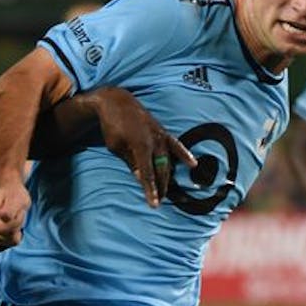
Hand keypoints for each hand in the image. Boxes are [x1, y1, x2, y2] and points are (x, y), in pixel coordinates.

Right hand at [0, 181, 30, 245]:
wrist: (8, 193)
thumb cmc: (13, 194)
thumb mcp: (17, 197)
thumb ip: (10, 208)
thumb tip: (3, 217)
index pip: (3, 228)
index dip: (17, 220)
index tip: (19, 209)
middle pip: (6, 235)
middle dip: (17, 225)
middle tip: (18, 213)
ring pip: (9, 240)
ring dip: (17, 229)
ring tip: (15, 217)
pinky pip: (10, 242)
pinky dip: (16, 234)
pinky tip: (13, 224)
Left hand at [93, 88, 195, 206]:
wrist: (116, 101)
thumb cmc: (112, 126)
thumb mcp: (116, 147)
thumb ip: (131, 162)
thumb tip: (142, 178)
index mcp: (140, 145)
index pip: (147, 173)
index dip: (151, 190)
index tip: (154, 205)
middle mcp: (154, 140)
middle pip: (161, 169)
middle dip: (160, 186)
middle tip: (159, 201)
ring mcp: (160, 134)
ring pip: (168, 160)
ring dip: (167, 176)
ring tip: (166, 191)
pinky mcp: (162, 131)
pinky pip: (176, 145)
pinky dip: (184, 155)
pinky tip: (193, 164)